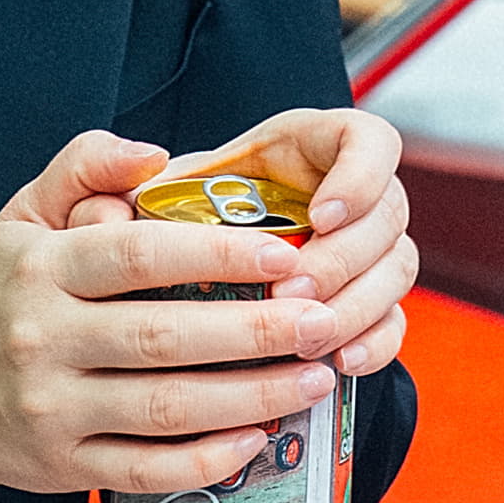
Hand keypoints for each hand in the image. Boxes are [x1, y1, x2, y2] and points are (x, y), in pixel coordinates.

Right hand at [0, 114, 416, 502]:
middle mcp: (43, 339)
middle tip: (321, 320)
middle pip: (163, 337)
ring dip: (250, 396)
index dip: (214, 254)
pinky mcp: (64, 468)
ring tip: (314, 377)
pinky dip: (206, 460)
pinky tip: (257, 438)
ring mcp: (53, 410)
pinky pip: (147, 469)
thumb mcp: (19, 216)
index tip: (283, 253)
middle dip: (255, 331)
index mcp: (38, 268)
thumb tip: (155, 154)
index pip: (135, 256)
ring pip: (165, 408)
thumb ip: (83, 167)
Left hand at [101, 109, 415, 383]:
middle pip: (388, 213)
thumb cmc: (146, 227)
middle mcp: (345, 193)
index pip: (367, 139)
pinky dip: (376, 343)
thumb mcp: (116, 193)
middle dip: (345, 256)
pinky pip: (393, 322)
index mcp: (303, 147)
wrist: (155, 288)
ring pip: (397, 268)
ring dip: (358, 304)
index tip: (319, 214)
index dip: (359, 175)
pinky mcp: (363, 305)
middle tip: (294, 291)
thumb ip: (106, 170)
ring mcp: (362, 251)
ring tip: (308, 335)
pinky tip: (342, 363)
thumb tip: (140, 165)